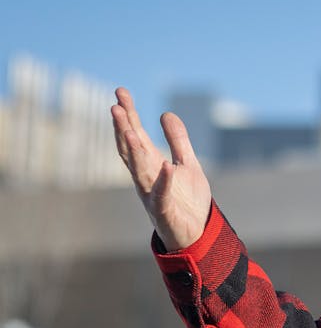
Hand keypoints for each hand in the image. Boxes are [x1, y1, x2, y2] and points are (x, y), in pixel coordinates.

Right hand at [110, 88, 210, 249]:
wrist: (197, 234)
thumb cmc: (188, 201)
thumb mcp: (188, 164)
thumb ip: (178, 141)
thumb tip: (166, 113)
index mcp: (150, 165)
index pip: (136, 136)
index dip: (128, 115)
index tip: (120, 92)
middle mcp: (146, 177)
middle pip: (131, 149)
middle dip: (123, 128)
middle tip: (115, 105)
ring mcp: (152, 194)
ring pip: (139, 170)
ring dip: (134, 151)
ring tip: (130, 130)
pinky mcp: (164, 211)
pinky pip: (162, 195)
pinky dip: (164, 181)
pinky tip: (167, 166)